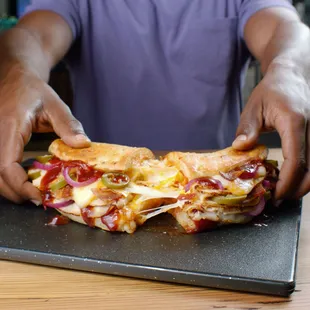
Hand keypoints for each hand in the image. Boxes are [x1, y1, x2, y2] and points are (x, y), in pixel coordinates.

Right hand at [0, 67, 89, 203]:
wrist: (15, 78)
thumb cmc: (33, 90)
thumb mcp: (55, 104)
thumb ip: (68, 125)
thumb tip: (83, 144)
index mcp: (9, 127)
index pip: (6, 166)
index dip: (20, 186)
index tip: (39, 196)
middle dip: (16, 193)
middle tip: (40, 198)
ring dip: (11, 188)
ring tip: (34, 191)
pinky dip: (9, 178)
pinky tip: (26, 179)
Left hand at [232, 64, 309, 199]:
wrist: (294, 74)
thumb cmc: (272, 89)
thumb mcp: (254, 106)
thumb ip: (247, 128)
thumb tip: (239, 148)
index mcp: (295, 122)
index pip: (296, 160)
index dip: (287, 182)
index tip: (275, 195)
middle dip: (297, 189)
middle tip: (279, 199)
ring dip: (305, 183)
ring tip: (286, 191)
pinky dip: (308, 172)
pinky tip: (294, 176)